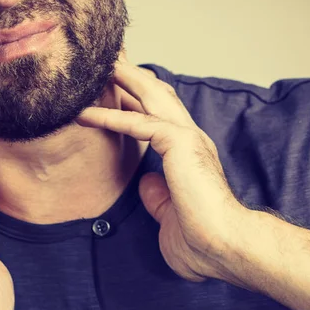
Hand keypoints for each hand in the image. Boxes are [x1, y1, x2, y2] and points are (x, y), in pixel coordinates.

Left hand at [76, 56, 247, 281]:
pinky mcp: (180, 144)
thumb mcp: (169, 215)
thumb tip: (146, 183)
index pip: (160, 117)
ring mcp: (187, 139)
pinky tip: (85, 113)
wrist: (224, 249)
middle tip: (104, 61)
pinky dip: (110, 117)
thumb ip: (158, 196)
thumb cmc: (201, 241)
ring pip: (150, 96)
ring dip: (122, 80)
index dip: (135, 101)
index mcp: (189, 155)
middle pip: (157, 95)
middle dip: (130, 76)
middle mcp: (190, 140)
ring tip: (95, 67)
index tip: (112, 91)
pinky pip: (138, 123)